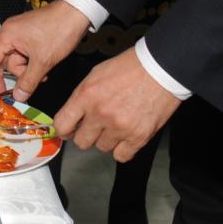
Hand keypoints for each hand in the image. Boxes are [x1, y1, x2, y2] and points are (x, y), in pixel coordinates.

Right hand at [0, 0, 90, 99]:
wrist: (77, 13)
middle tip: (14, 95)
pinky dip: (34, 65)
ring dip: (29, 71)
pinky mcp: (32, 36)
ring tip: (43, 76)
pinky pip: (27, 55)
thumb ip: (28, 81)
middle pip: (5, 61)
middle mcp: (11, 34)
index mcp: (7, 36)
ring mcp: (21, 34)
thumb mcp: (42, 61)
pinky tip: (45, 70)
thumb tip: (18, 96)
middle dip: (14, 77)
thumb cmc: (58, 31)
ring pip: (18, 60)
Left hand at [53, 47, 180, 161]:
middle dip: (87, 135)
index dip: (64, 130)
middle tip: (95, 127)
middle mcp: (101, 113)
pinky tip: (126, 136)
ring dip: (107, 139)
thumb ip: (82, 96)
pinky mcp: (138, 137)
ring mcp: (119, 127)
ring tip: (117, 124)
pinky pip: (121, 156)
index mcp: (87, 95)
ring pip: (102, 147)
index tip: (68, 130)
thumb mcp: (96, 74)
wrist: (160, 68)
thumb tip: (73, 114)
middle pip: (82, 141)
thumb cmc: (131, 67)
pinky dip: (123, 149)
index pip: (62, 125)